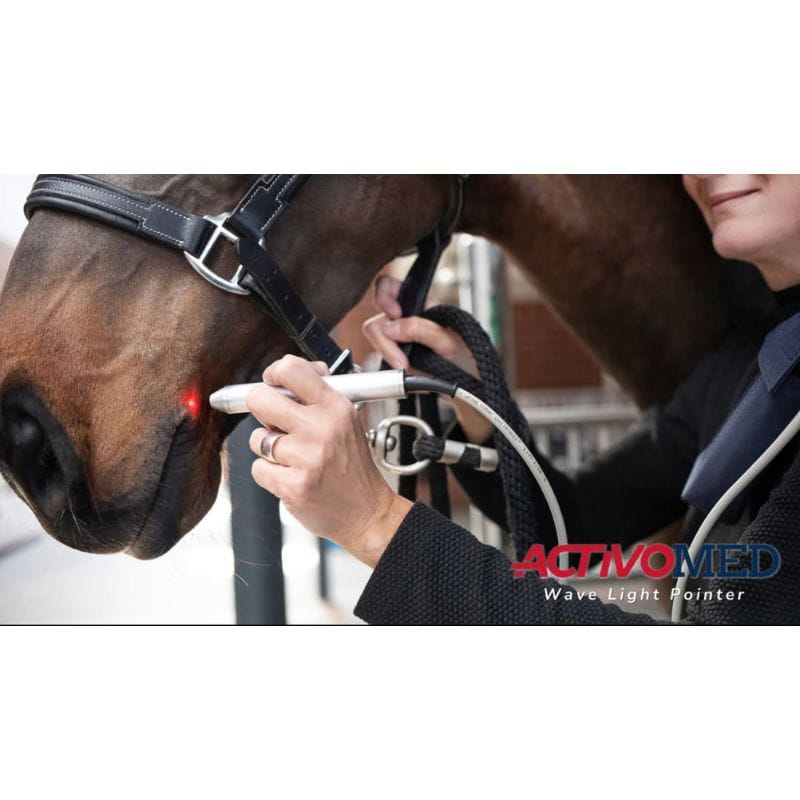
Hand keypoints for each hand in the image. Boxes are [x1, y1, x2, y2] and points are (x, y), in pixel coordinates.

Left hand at [246, 355, 411, 566]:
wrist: (368, 513)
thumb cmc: (354, 467)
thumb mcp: (346, 420)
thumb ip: (317, 395)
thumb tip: (285, 372)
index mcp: (335, 407)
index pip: (290, 369)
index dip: (273, 375)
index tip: (273, 385)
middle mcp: (321, 428)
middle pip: (260, 399)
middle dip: (261, 410)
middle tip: (274, 422)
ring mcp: (307, 458)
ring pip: (257, 438)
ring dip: (268, 448)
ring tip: (293, 457)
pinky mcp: (293, 486)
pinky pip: (259, 469)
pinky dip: (270, 474)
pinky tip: (292, 476)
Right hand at [362, 275, 492, 442]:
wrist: (470, 384)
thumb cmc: (466, 355)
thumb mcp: (448, 339)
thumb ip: (420, 329)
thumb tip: (391, 327)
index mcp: (418, 306)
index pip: (388, 287)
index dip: (384, 298)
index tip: (394, 314)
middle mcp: (404, 322)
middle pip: (376, 322)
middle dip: (385, 342)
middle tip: (401, 359)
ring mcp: (399, 342)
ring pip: (378, 345)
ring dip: (390, 358)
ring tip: (410, 369)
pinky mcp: (397, 362)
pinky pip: (384, 365)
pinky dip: (395, 373)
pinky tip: (411, 374)